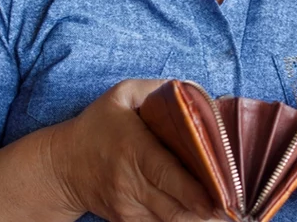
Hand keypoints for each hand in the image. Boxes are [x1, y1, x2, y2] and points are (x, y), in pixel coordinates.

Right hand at [46, 79, 217, 221]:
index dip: (195, 191)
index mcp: (133, 149)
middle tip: (236, 207)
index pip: (167, 175)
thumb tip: (194, 90)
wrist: (61, 166)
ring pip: (170, 221)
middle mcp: (130, 182)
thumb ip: (158, 88)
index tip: (221, 198)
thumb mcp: (122, 95)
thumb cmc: (97, 126)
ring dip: (198, 218)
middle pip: (174, 206)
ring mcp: (127, 206)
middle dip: (207, 210)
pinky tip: (203, 216)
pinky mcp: (127, 220)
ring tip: (227, 213)